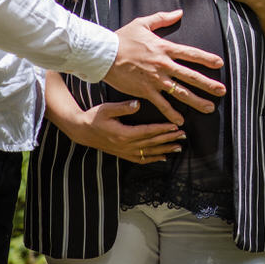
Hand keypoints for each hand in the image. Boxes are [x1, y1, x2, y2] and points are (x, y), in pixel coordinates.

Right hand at [58, 99, 185, 163]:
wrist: (81, 131)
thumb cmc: (94, 117)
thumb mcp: (106, 109)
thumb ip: (122, 107)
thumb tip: (138, 104)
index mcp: (123, 134)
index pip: (148, 132)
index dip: (162, 130)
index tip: (175, 127)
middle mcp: (125, 145)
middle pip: (151, 143)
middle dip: (168, 139)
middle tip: (183, 135)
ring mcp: (124, 152)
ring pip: (148, 153)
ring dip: (164, 150)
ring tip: (178, 147)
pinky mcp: (122, 154)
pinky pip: (140, 159)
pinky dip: (153, 159)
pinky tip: (163, 158)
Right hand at [105, 9, 225, 125]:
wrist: (104, 54)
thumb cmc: (122, 38)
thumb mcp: (142, 23)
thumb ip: (162, 18)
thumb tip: (179, 12)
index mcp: (164, 48)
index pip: (191, 54)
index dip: (206, 59)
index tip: (220, 64)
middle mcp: (163, 65)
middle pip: (190, 76)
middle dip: (208, 84)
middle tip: (222, 91)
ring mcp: (155, 79)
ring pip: (180, 92)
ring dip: (196, 101)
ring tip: (209, 108)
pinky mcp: (145, 91)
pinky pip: (161, 104)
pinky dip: (171, 113)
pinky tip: (181, 121)